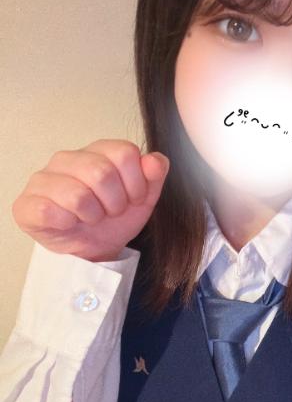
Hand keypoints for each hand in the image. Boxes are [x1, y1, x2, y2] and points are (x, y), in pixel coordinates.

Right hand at [11, 139, 169, 261]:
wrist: (94, 250)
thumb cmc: (113, 218)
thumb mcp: (143, 198)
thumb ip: (154, 175)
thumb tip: (155, 161)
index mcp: (97, 151)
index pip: (124, 152)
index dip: (136, 183)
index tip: (132, 199)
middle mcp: (66, 158)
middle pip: (102, 172)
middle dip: (115, 202)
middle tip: (110, 212)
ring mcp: (43, 179)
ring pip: (78, 194)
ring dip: (93, 215)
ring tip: (91, 218)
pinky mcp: (26, 204)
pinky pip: (51, 211)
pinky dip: (68, 223)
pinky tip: (69, 223)